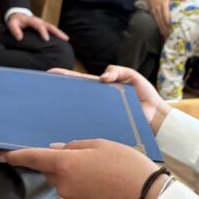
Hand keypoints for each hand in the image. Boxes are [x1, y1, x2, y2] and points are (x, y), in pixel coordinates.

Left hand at [0, 139, 163, 198]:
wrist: (147, 198)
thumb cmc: (127, 165)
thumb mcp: (102, 144)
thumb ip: (75, 146)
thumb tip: (57, 150)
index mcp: (65, 164)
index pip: (33, 158)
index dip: (15, 156)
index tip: (0, 155)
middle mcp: (64, 185)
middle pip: (52, 169)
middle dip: (61, 161)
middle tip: (87, 154)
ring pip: (66, 181)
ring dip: (76, 172)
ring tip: (104, 167)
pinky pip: (78, 191)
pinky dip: (86, 184)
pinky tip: (106, 180)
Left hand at [6, 12, 68, 41]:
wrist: (18, 15)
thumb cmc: (15, 21)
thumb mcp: (12, 24)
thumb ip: (15, 30)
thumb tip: (20, 38)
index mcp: (32, 20)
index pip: (39, 26)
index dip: (43, 32)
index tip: (47, 39)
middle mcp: (40, 21)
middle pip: (50, 26)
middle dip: (57, 32)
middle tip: (64, 38)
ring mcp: (43, 23)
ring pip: (53, 28)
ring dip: (60, 33)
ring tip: (67, 39)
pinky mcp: (44, 26)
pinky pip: (52, 29)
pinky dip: (57, 34)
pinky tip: (62, 39)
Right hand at [48, 65, 170, 131]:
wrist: (156, 117)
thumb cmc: (145, 95)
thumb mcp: (132, 76)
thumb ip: (118, 70)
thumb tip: (103, 77)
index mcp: (101, 88)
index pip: (80, 80)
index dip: (65, 76)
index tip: (50, 73)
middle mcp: (97, 102)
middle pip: (74, 96)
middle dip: (58, 93)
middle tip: (42, 92)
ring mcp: (99, 114)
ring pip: (78, 112)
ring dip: (64, 111)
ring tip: (48, 110)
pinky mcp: (103, 126)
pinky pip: (88, 125)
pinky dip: (77, 126)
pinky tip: (65, 127)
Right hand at [140, 0, 183, 36]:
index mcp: (163, 5)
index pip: (165, 15)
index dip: (167, 23)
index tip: (171, 29)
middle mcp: (158, 10)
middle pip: (161, 22)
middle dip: (165, 30)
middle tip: (171, 37)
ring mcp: (154, 14)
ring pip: (158, 24)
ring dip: (162, 31)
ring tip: (167, 38)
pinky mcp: (153, 16)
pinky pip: (157, 23)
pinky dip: (160, 29)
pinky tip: (164, 34)